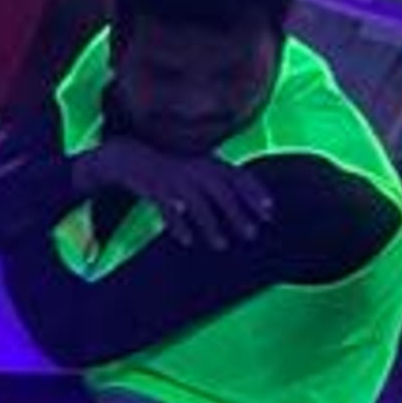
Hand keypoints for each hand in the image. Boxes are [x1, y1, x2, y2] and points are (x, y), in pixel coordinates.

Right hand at [85, 137, 275, 249]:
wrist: (132, 157)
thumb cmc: (172, 167)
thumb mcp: (199, 166)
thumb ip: (221, 179)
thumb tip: (250, 199)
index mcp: (208, 162)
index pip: (238, 176)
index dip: (255, 193)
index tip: (269, 211)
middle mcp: (195, 169)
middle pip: (221, 192)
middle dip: (238, 214)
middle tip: (251, 234)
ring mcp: (175, 179)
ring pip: (197, 204)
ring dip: (211, 225)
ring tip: (222, 245)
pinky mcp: (155, 188)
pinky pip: (169, 209)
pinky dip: (178, 225)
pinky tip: (187, 240)